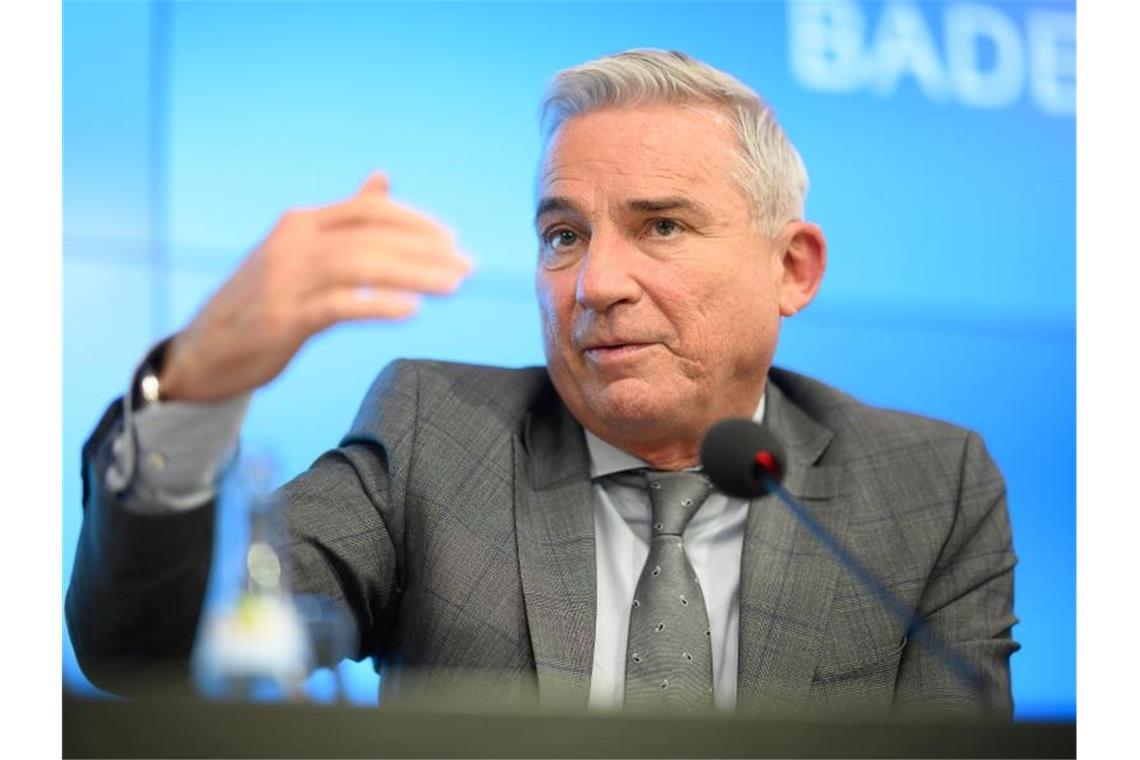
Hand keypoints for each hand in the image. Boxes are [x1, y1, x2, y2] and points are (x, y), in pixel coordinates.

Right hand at [159, 174, 472, 401]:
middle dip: (427, 251)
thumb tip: (381, 180)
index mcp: (302, 224)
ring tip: (453, 286)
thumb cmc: (261, 302)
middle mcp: (293, 243)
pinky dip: (376, 305)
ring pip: (361, 265)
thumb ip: (344, 221)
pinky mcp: (281, 319)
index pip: (369, 211)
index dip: (416, 223)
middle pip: (372, 236)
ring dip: (414, 274)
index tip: (454, 241)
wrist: (202, 353)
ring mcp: (285, 279)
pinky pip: (337, 306)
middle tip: (468, 268)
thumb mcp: (302, 253)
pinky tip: (410, 310)